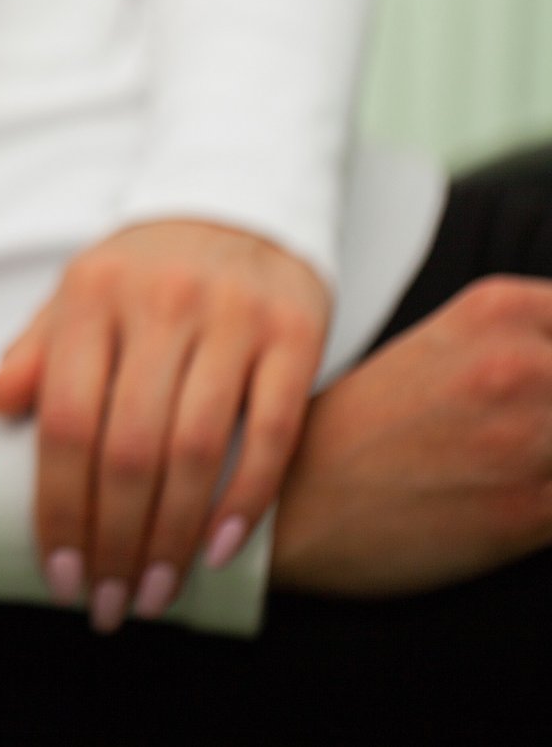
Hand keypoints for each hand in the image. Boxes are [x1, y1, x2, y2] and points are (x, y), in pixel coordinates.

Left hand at [0, 219, 328, 631]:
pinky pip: (270, 431)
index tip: (60, 570)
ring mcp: (232, 318)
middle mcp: (160, 304)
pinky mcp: (294, 333)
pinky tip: (220, 548)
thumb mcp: (77, 295)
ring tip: (154, 590)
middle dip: (114, 539)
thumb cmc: (144, 272)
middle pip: (128, 447)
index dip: (59, 505)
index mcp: (92, 296)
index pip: (65, 419)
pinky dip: (246, 498)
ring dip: (172, 536)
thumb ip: (36, 351)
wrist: (241, 206)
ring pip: (194, 448)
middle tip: (109, 602)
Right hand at [272, 276, 551, 595]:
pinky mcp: (535, 508)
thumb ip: (535, 349)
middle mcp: (522, 360)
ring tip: (527, 471)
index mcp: (499, 309)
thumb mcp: (451, 350)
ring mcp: (531, 434)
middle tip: (534, 440)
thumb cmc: (364, 436)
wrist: (292, 506)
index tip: (551, 398)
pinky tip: (527, 509)